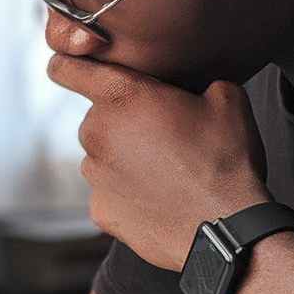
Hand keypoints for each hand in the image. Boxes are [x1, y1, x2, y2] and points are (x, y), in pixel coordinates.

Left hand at [48, 54, 270, 269]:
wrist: (226, 227)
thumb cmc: (226, 160)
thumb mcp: (227, 100)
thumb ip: (199, 81)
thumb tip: (200, 89)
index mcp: (121, 95)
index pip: (66, 69)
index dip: (68, 66)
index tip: (74, 70)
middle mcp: (96, 131)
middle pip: (97, 117)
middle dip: (123, 121)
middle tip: (163, 136)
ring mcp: (94, 174)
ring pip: (102, 156)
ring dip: (124, 159)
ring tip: (167, 172)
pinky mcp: (99, 209)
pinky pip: (108, 192)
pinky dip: (127, 194)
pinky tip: (159, 199)